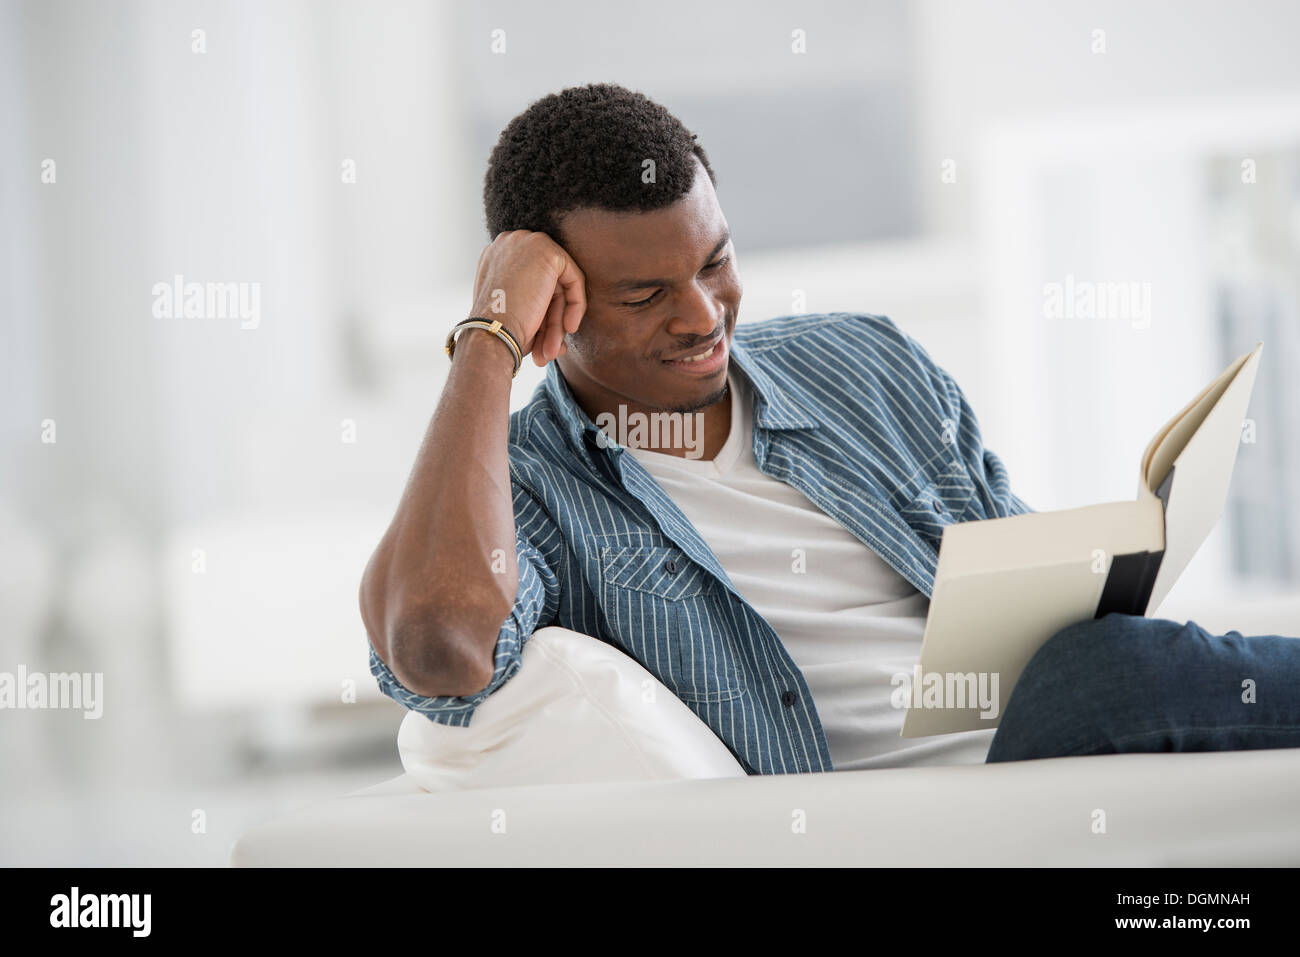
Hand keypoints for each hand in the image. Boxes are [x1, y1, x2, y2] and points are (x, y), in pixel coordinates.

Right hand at [468, 231, 586, 365]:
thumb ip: (535, 306)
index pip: (530, 282)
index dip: (541, 312)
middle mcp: (508, 243)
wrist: (492, 334)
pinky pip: (573, 278)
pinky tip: (568, 328)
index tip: (542, 340)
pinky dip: (575, 304)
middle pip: (546, 283)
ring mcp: (526, 242)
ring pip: (559, 284)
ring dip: (558, 321)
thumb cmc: (498, 332)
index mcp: (494, 257)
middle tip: (550, 350)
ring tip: (554, 350)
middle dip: (551, 320)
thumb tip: (564, 324)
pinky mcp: (546, 250)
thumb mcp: (514, 313)